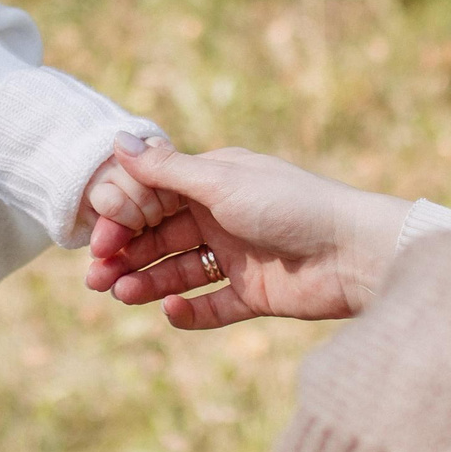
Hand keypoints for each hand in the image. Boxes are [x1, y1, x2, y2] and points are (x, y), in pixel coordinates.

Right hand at [83, 140, 411, 328]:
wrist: (354, 253)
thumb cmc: (291, 206)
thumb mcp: (222, 183)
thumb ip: (166, 170)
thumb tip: (117, 141)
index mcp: (214, 181)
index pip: (154, 198)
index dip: (123, 218)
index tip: (99, 239)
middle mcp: (223, 216)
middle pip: (160, 237)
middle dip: (127, 255)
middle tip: (96, 277)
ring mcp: (237, 256)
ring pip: (179, 271)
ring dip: (148, 282)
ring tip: (123, 295)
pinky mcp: (254, 294)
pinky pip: (211, 304)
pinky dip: (189, 310)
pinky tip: (171, 309)